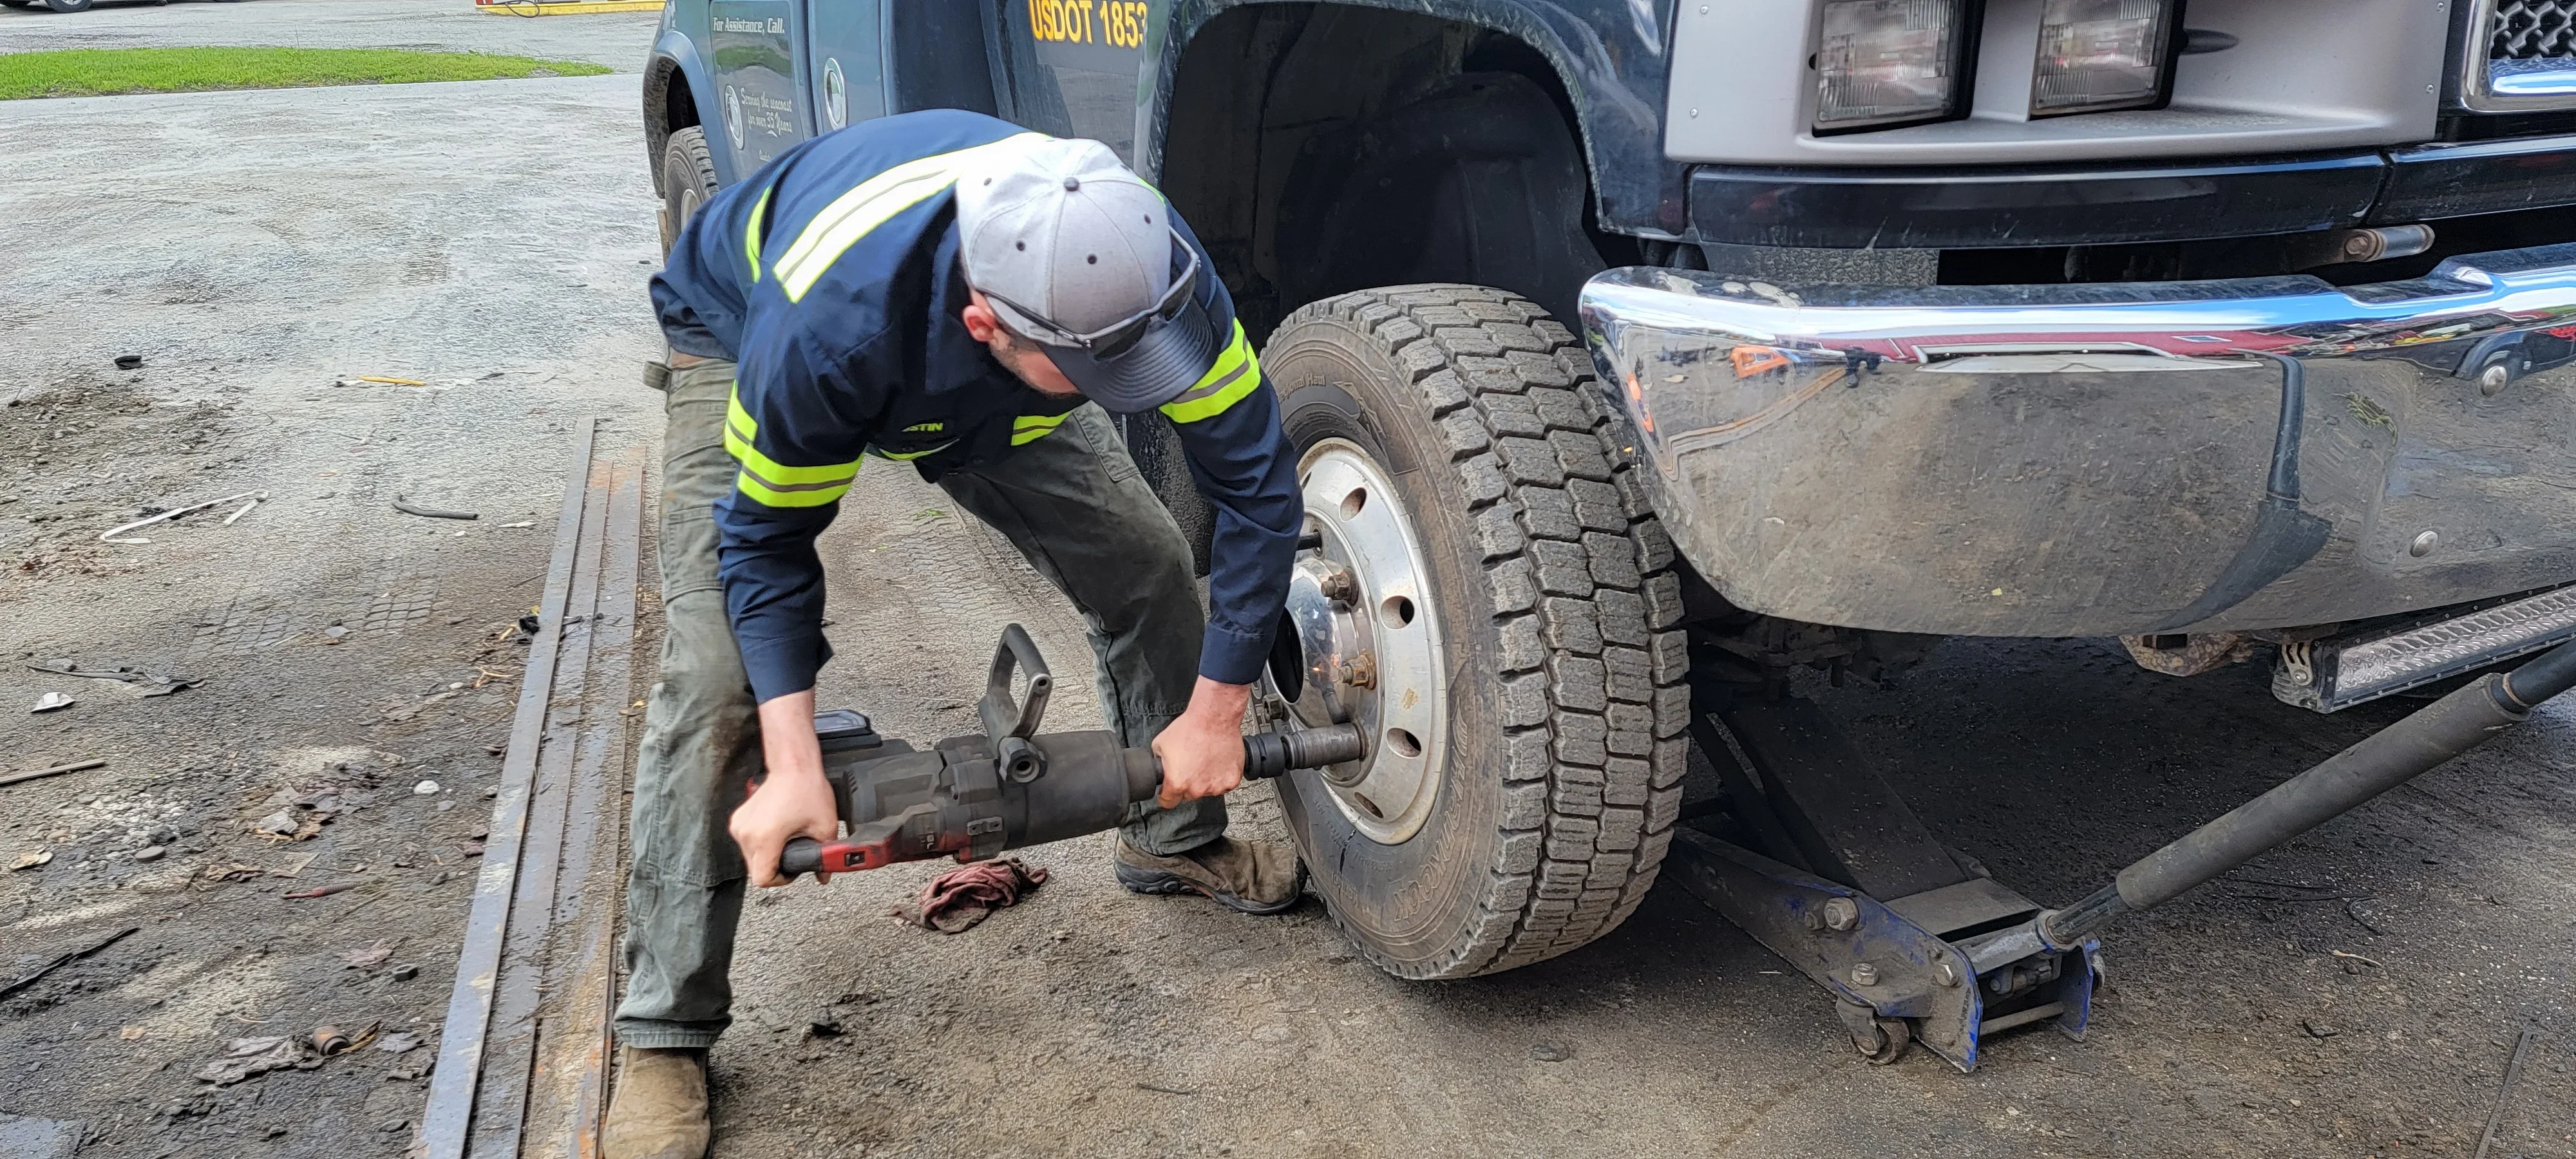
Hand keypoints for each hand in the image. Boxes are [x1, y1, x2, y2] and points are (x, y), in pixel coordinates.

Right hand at [731, 690, 840, 886]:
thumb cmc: (806, 789)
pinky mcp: (738, 819)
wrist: (793, 765)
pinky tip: (776, 832)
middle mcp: (747, 833)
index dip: (780, 880)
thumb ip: (825, 856)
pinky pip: (747, 842)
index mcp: (765, 838)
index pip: (762, 879)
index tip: (792, 870)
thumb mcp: (824, 827)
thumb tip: (824, 875)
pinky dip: (761, 843)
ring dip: (768, 855)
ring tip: (786, 841)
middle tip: (793, 854)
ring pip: (750, 857)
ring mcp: (739, 825)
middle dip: (775, 867)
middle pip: (756, 869)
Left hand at [1152, 678, 1251, 808]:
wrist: (1214, 718)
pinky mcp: (1232, 780)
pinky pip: (1224, 784)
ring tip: (1205, 760)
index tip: (1169, 791)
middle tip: (1190, 766)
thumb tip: (1160, 769)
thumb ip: (1159, 763)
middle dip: (1187, 784)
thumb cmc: (1191, 728)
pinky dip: (1221, 776)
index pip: (1168, 802)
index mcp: (1177, 783)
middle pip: (1188, 796)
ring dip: (1205, 780)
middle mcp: (1197, 788)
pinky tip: (1216, 761)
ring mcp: (1216, 786)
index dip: (1166, 795)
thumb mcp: (1160, 744)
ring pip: (1207, 790)